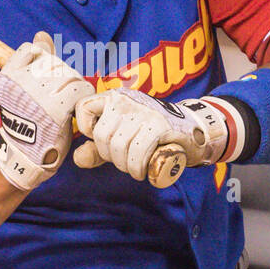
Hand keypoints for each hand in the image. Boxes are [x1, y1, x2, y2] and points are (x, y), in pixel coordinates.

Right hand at [0, 31, 95, 189]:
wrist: (27, 155)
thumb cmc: (27, 119)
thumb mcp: (23, 87)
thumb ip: (35, 59)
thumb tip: (42, 34)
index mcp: (7, 77)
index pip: (33, 50)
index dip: (43, 64)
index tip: (41, 82)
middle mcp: (20, 82)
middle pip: (54, 62)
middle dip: (60, 77)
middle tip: (53, 99)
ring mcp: (38, 94)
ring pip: (69, 73)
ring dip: (71, 87)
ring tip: (62, 104)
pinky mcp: (56, 107)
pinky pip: (80, 88)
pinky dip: (81, 96)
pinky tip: (73, 107)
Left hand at [73, 89, 227, 180]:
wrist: (192, 130)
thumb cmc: (153, 133)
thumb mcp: (122, 138)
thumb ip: (97, 149)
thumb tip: (77, 159)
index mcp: (114, 97)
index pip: (84, 109)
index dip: (87, 130)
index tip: (103, 141)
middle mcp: (126, 100)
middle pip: (101, 136)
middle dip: (111, 157)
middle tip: (126, 161)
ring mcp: (143, 110)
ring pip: (118, 147)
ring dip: (126, 165)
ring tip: (135, 167)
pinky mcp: (158, 124)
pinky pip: (137, 152)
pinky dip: (137, 167)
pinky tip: (142, 171)